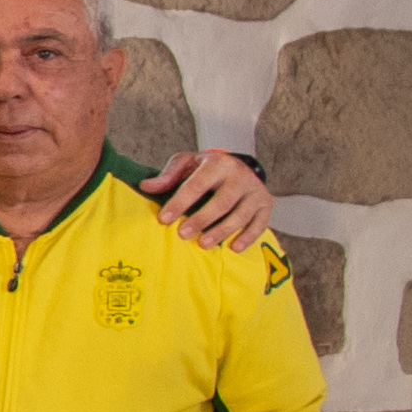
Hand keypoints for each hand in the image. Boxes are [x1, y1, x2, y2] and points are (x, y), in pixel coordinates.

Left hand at [143, 148, 274, 249]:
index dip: (180, 202)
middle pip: (222, 201)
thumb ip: (168, 176)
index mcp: (218, 163)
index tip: (164, 219)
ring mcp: (255, 190)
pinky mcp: (266, 204)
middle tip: (183, 234)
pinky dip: (248, 237)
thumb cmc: (206, 169)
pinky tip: (234, 248)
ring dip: (222, 231)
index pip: (197, 184)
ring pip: (240, 214)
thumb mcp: (186, 164)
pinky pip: (260, 223)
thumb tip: (145, 186)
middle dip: (201, 219)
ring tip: (203, 244)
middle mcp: (240, 175)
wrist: (238, 167)